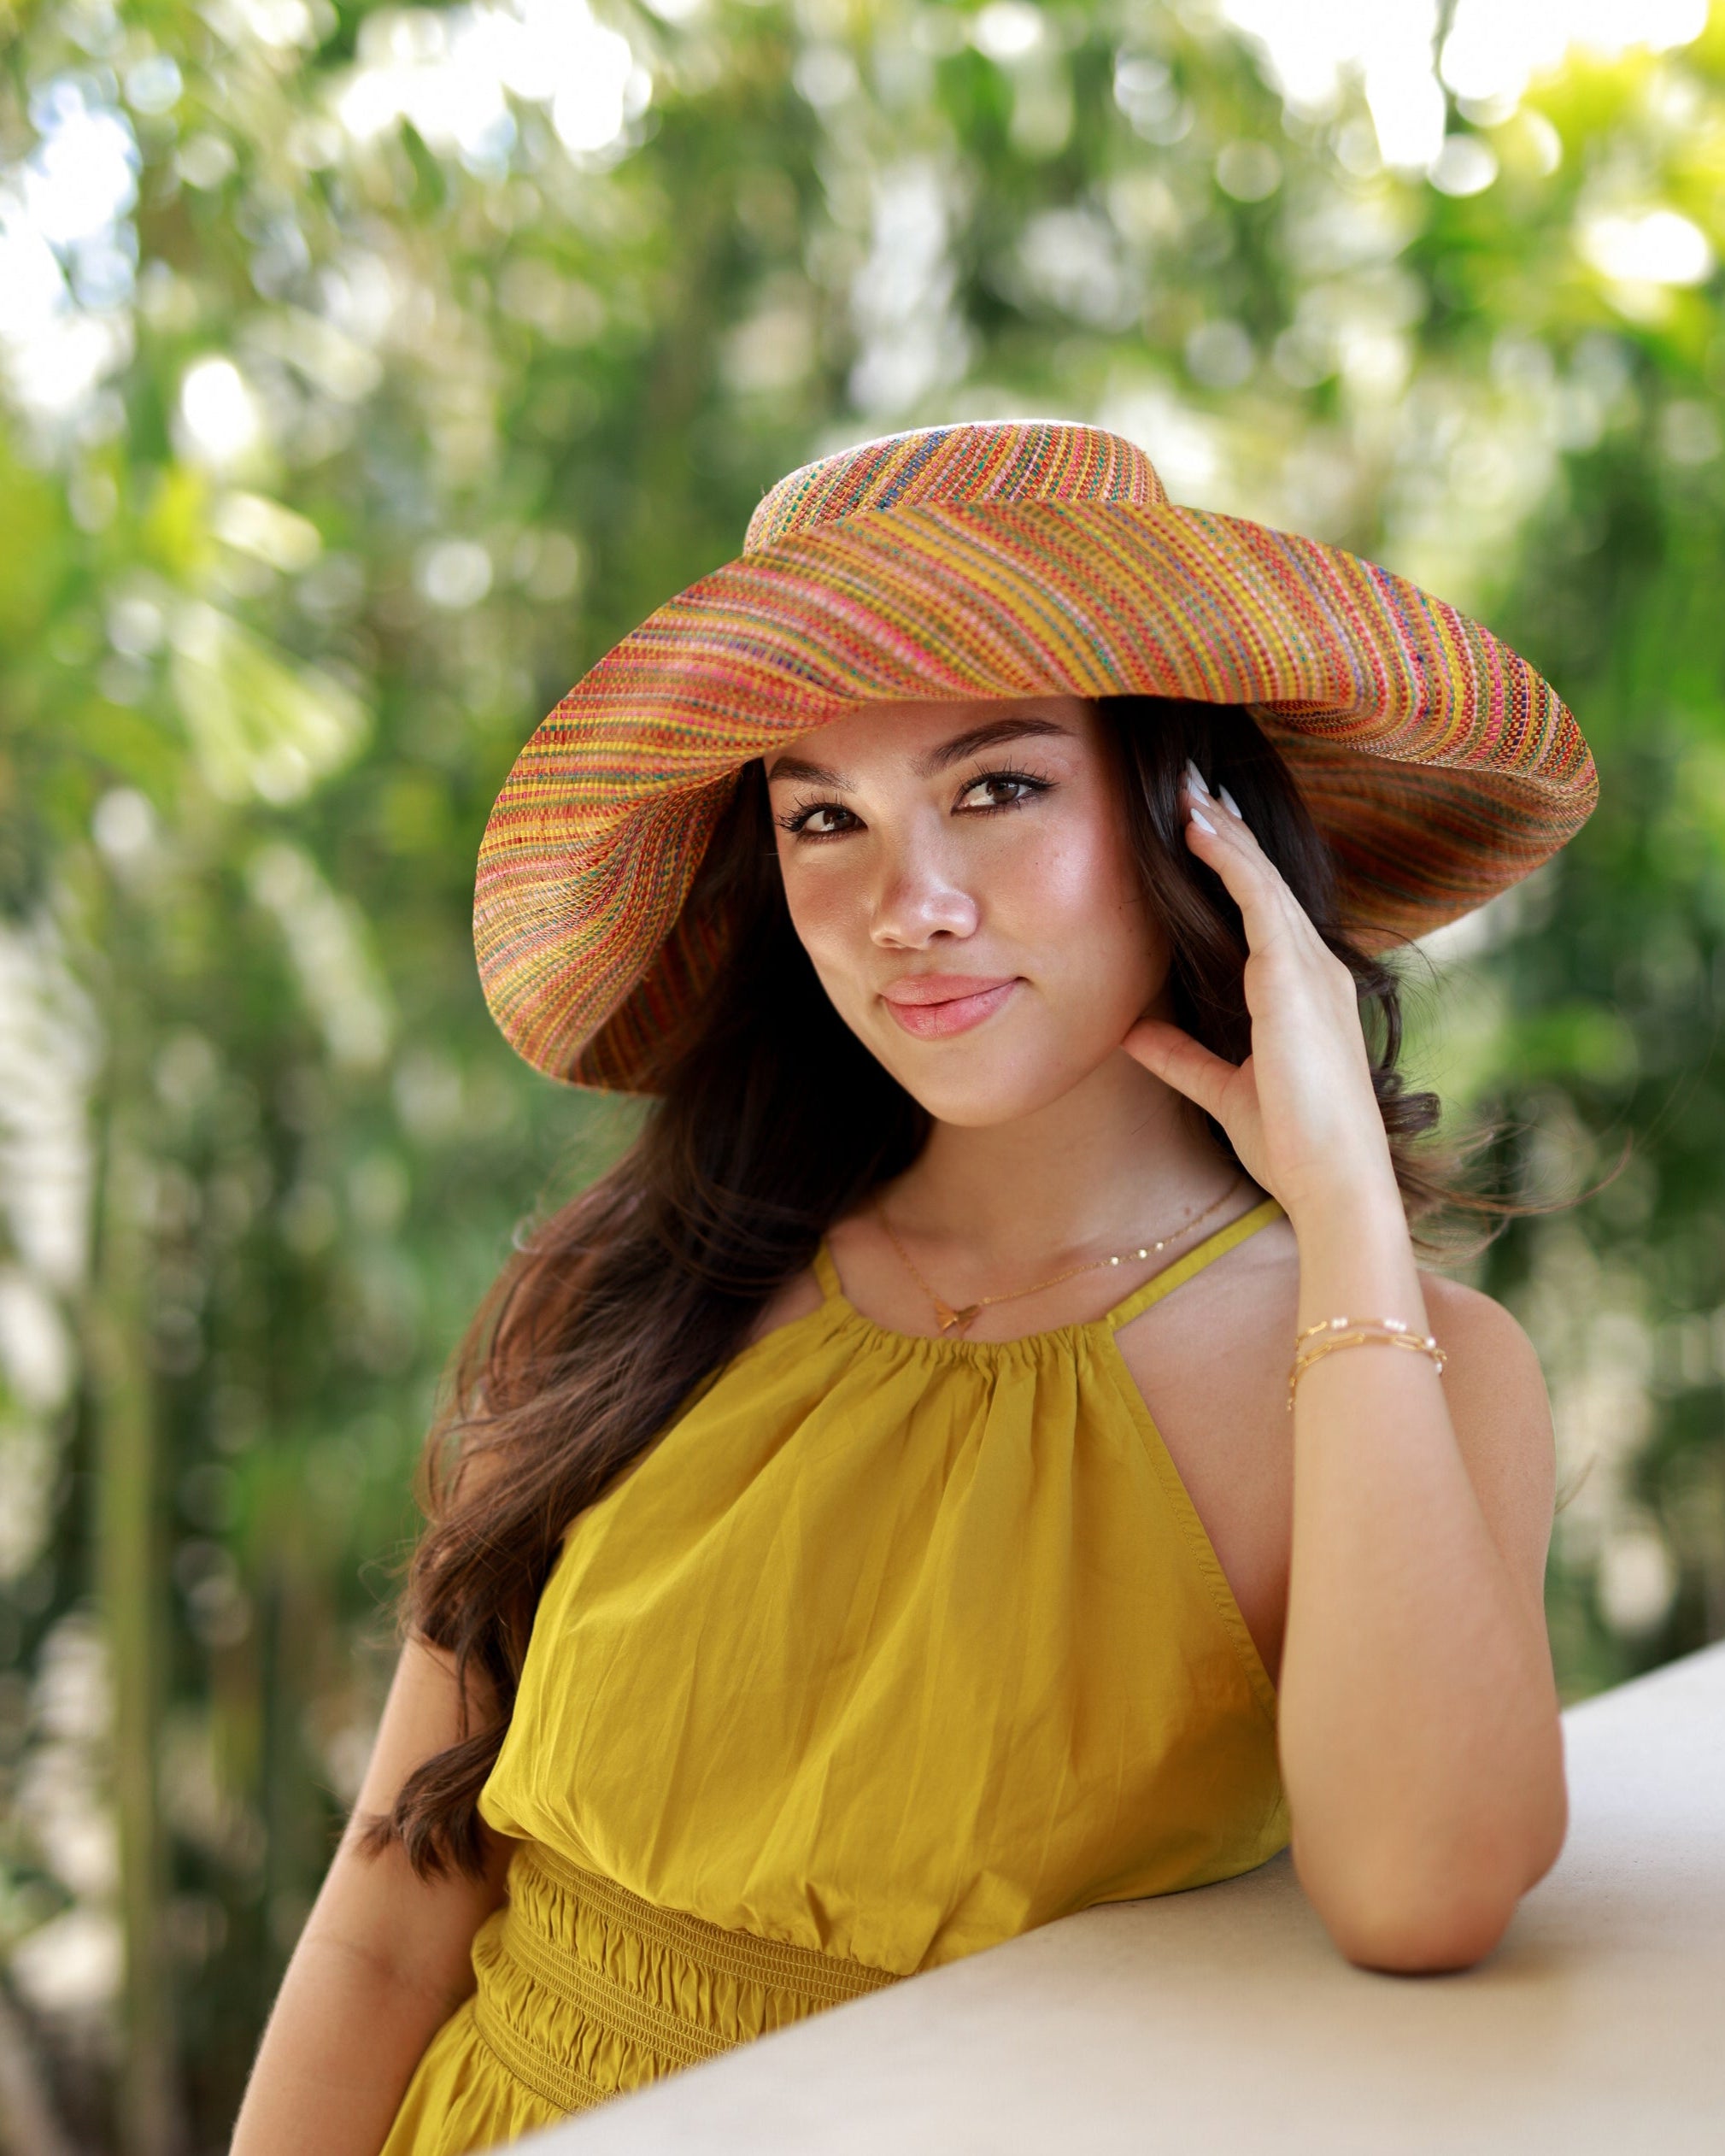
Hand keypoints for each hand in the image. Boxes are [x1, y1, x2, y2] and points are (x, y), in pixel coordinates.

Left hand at [1121, 762, 1396, 1224]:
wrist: (1332, 1180)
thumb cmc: (1292, 1146)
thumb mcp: (1221, 1092)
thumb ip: (1181, 1057)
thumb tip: (1133, 1034)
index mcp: (1304, 995)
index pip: (1265, 912)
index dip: (1233, 865)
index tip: (1198, 828)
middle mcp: (1316, 972)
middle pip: (1266, 881)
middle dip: (1228, 830)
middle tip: (1192, 783)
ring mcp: (1312, 971)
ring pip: (1262, 880)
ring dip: (1223, 831)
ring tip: (1186, 789)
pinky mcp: (1296, 979)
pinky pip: (1260, 901)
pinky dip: (1229, 860)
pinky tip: (1198, 830)